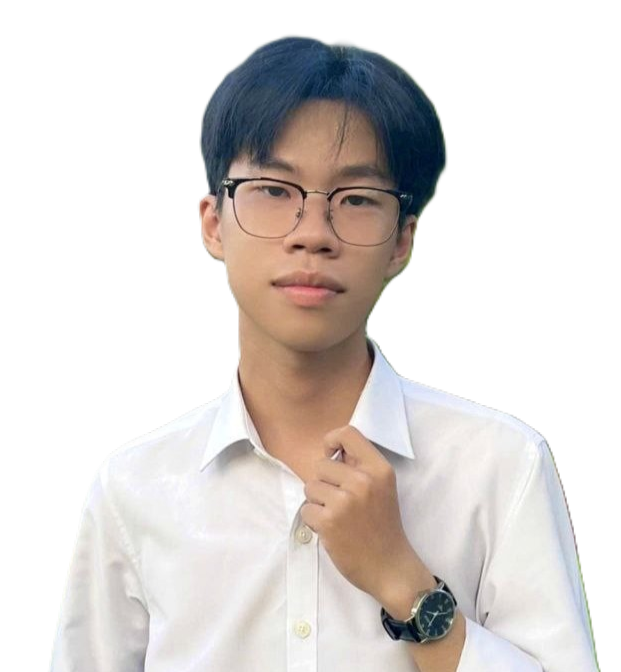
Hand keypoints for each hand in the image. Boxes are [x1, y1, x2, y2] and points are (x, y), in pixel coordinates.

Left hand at [300, 424, 420, 601]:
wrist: (390, 566)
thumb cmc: (383, 525)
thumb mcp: (382, 487)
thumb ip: (360, 466)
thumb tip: (331, 451)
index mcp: (379, 469)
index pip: (348, 434)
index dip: (332, 441)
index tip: (331, 457)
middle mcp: (363, 481)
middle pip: (321, 465)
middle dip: (324, 483)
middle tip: (340, 502)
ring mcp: (345, 501)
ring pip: (310, 487)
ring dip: (318, 503)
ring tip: (337, 517)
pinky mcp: (329, 521)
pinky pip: (306, 509)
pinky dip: (314, 521)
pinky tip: (332, 530)